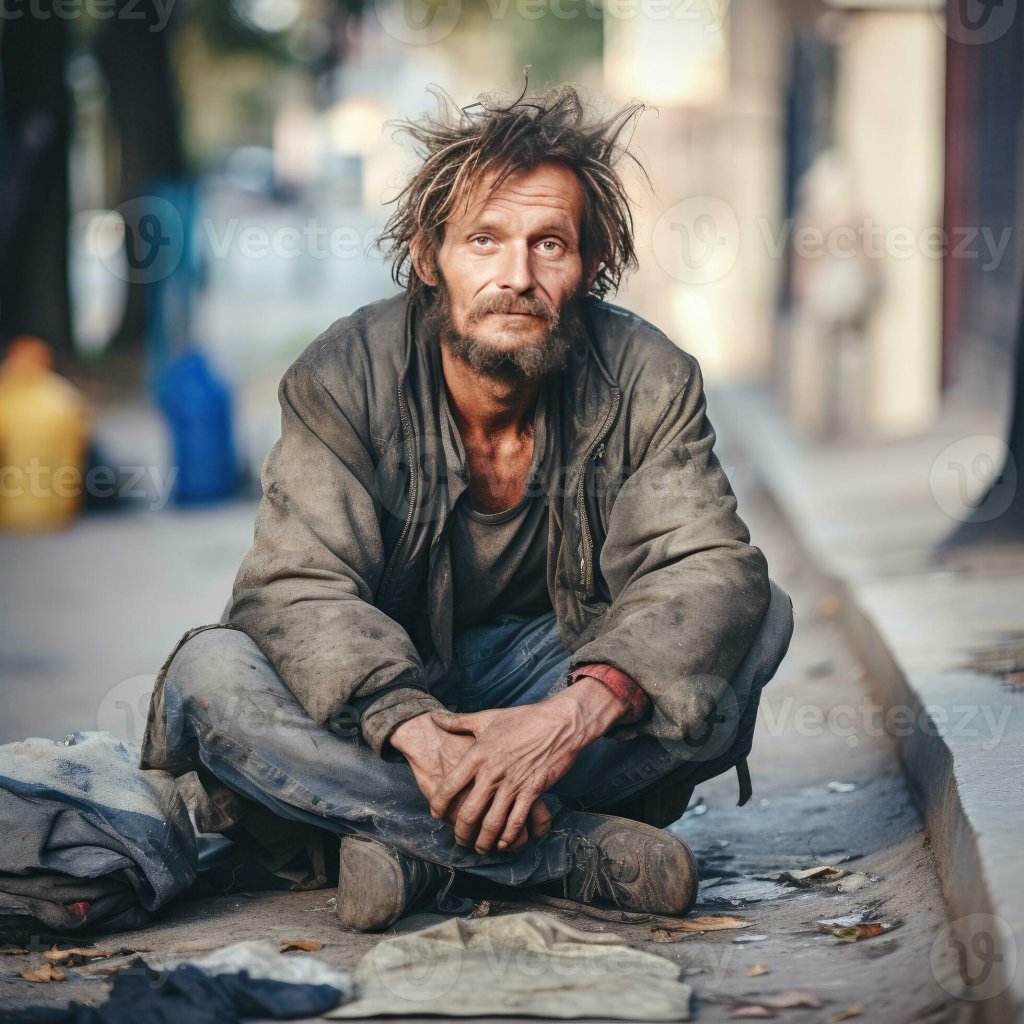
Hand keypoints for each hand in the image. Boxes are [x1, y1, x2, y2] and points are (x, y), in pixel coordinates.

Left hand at [428, 677, 625, 853]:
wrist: (559, 724)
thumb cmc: (523, 719)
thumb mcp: (488, 718)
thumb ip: (458, 721)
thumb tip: (435, 717)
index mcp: (478, 754)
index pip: (450, 785)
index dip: (439, 804)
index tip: (436, 813)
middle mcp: (492, 772)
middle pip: (469, 812)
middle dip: (461, 832)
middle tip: (459, 840)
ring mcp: (513, 784)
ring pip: (492, 823)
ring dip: (484, 841)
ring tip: (480, 848)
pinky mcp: (533, 791)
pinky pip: (517, 821)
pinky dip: (508, 837)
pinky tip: (503, 843)